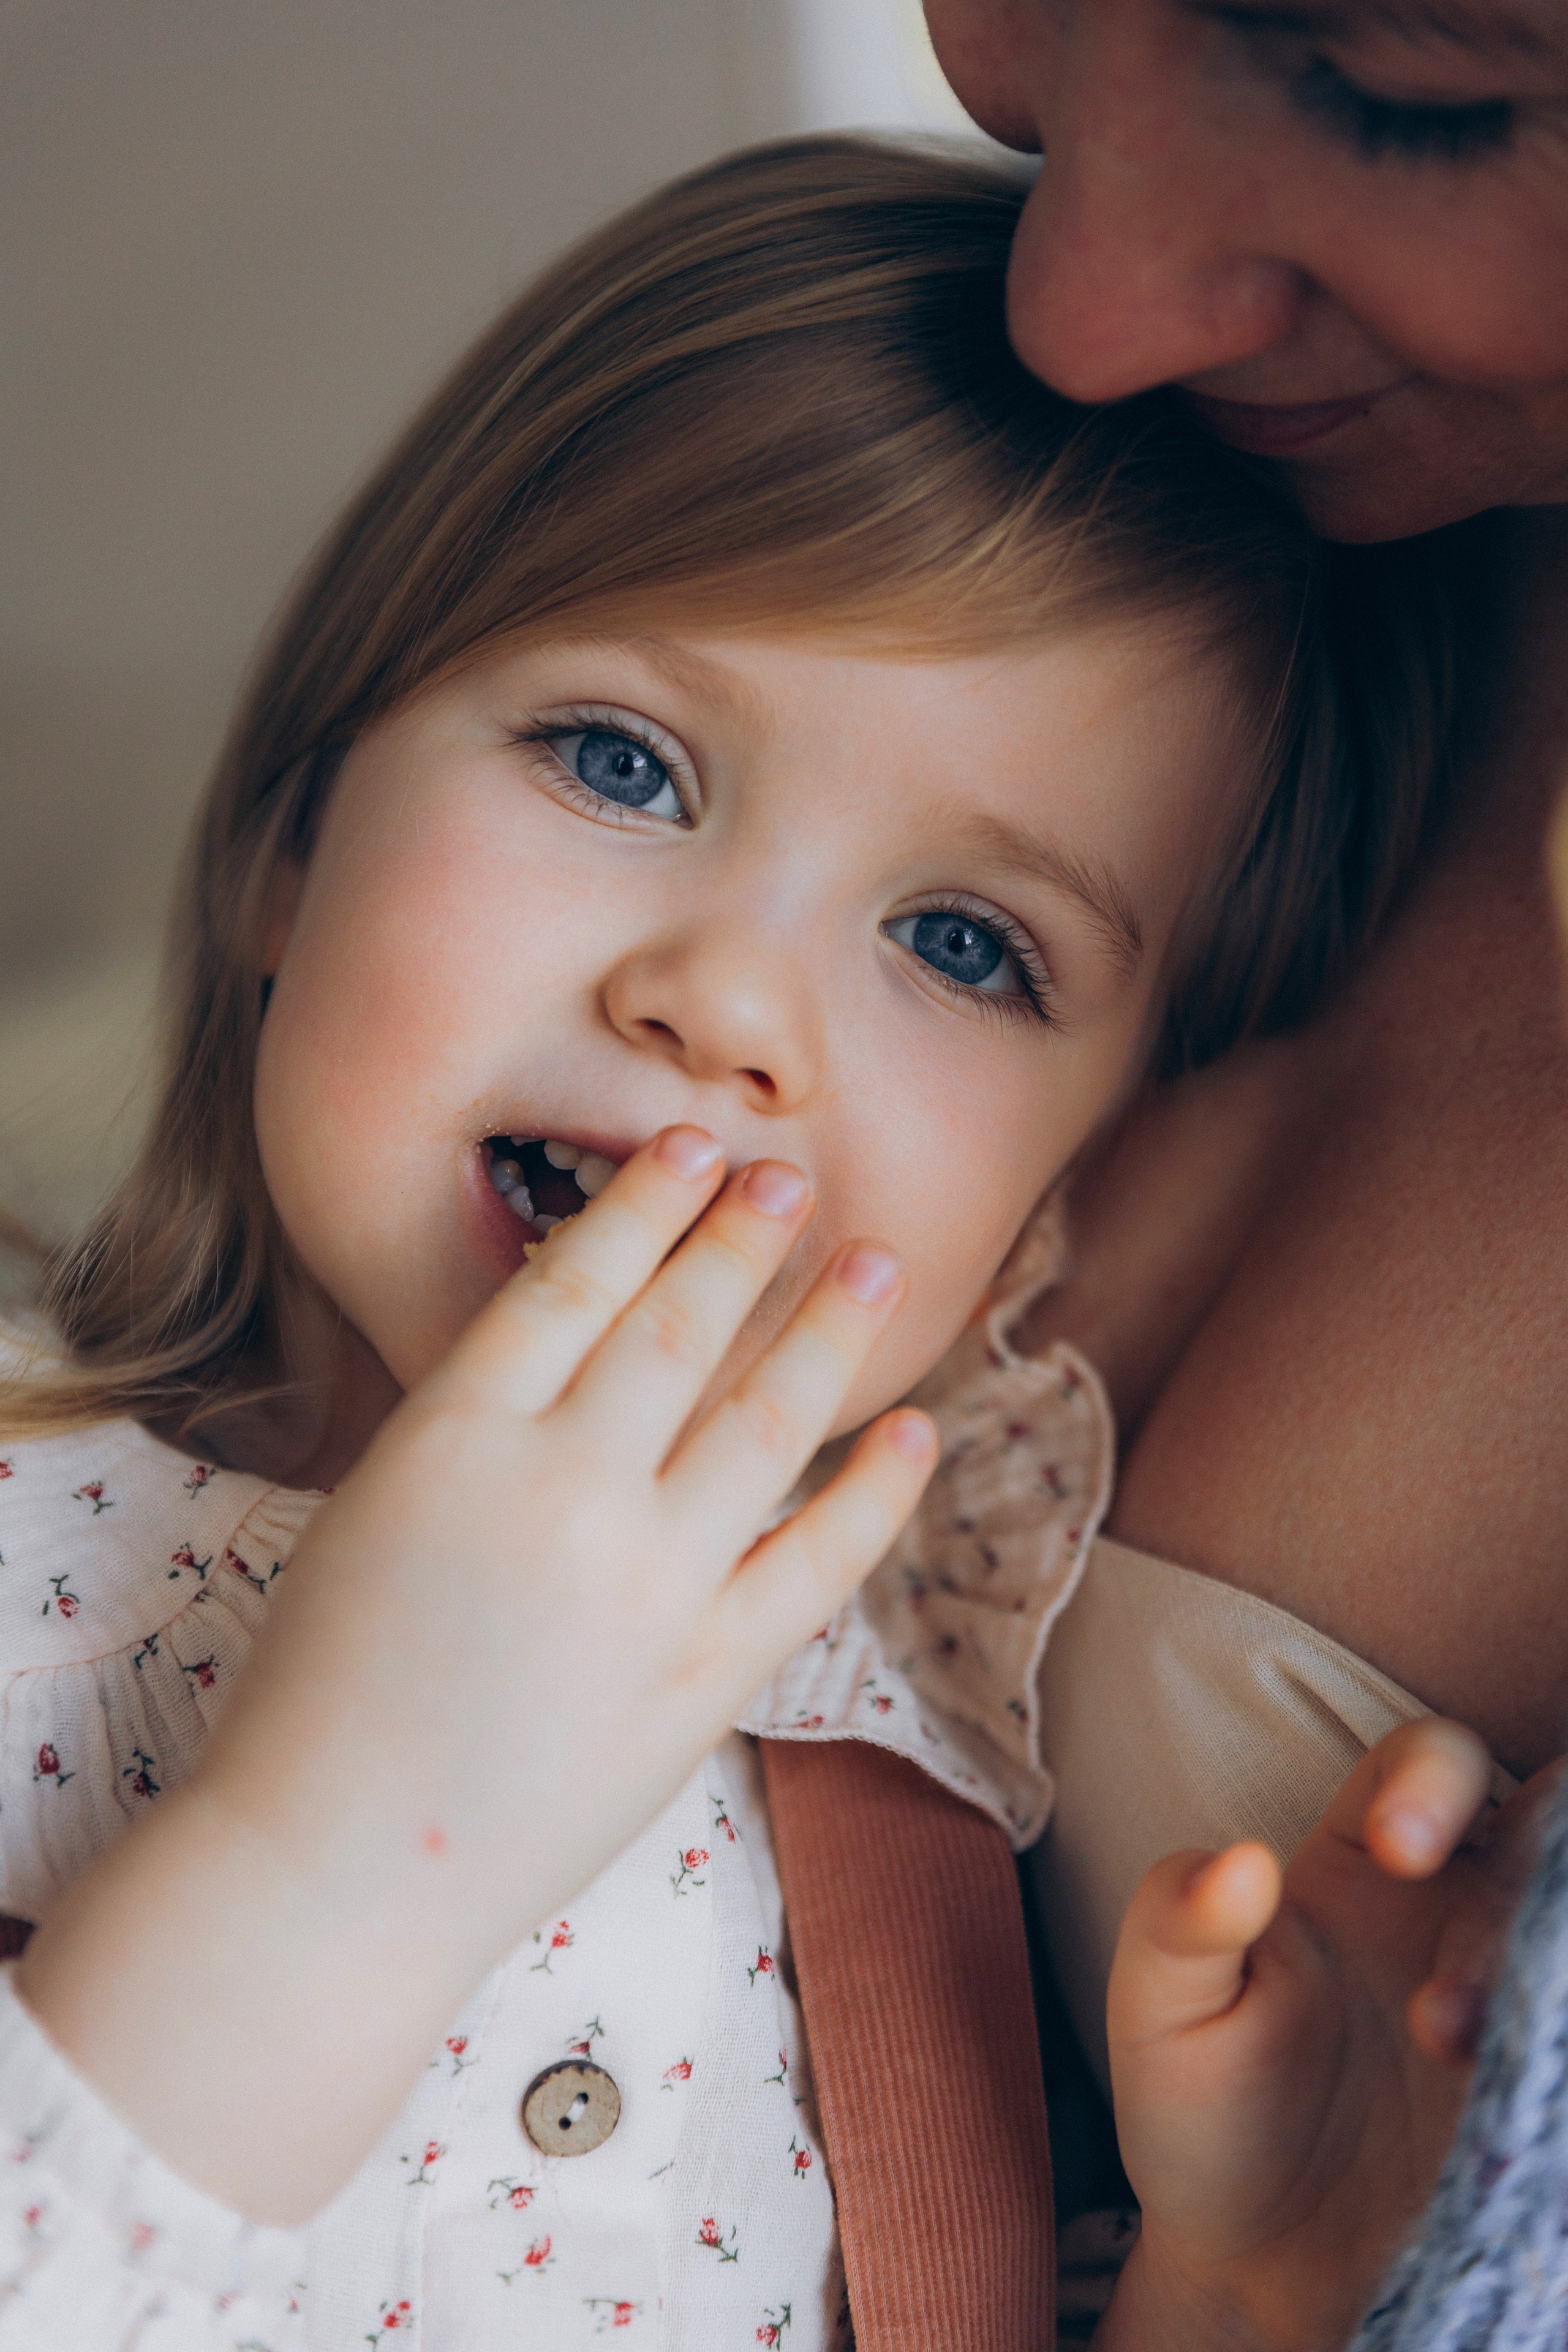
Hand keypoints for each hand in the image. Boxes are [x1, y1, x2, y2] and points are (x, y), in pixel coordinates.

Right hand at [20, 1128, 935, 2219]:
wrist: (334, 1868)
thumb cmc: (320, 1688)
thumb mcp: (375, 1507)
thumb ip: (479, 1426)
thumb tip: (588, 1350)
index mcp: (454, 1435)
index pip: (572, 1280)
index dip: (644, 1202)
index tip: (693, 1146)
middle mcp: (561, 1489)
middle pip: (677, 1327)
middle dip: (742, 1237)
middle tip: (791, 1175)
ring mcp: (645, 1586)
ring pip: (766, 1420)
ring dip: (829, 1328)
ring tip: (876, 1259)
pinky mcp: (704, 1679)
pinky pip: (816, 1565)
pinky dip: (875, 1493)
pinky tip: (914, 1432)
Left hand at [1096, 1720, 1559, 2351]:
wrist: (1254, 2261)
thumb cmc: (1200, 2104)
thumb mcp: (1161, 2010)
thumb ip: (1178, 1918)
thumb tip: (1238, 1860)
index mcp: (1366, 1858)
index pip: (1433, 1757)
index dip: (1435, 1778)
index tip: (1398, 1849)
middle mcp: (1455, 1910)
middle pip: (1543, 1828)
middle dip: (1526, 1881)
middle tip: (1446, 2003)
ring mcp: (1512, 1996)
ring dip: (1544, 1973)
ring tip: (1457, 2061)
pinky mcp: (1536, 2083)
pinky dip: (1556, 2042)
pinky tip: (1513, 2096)